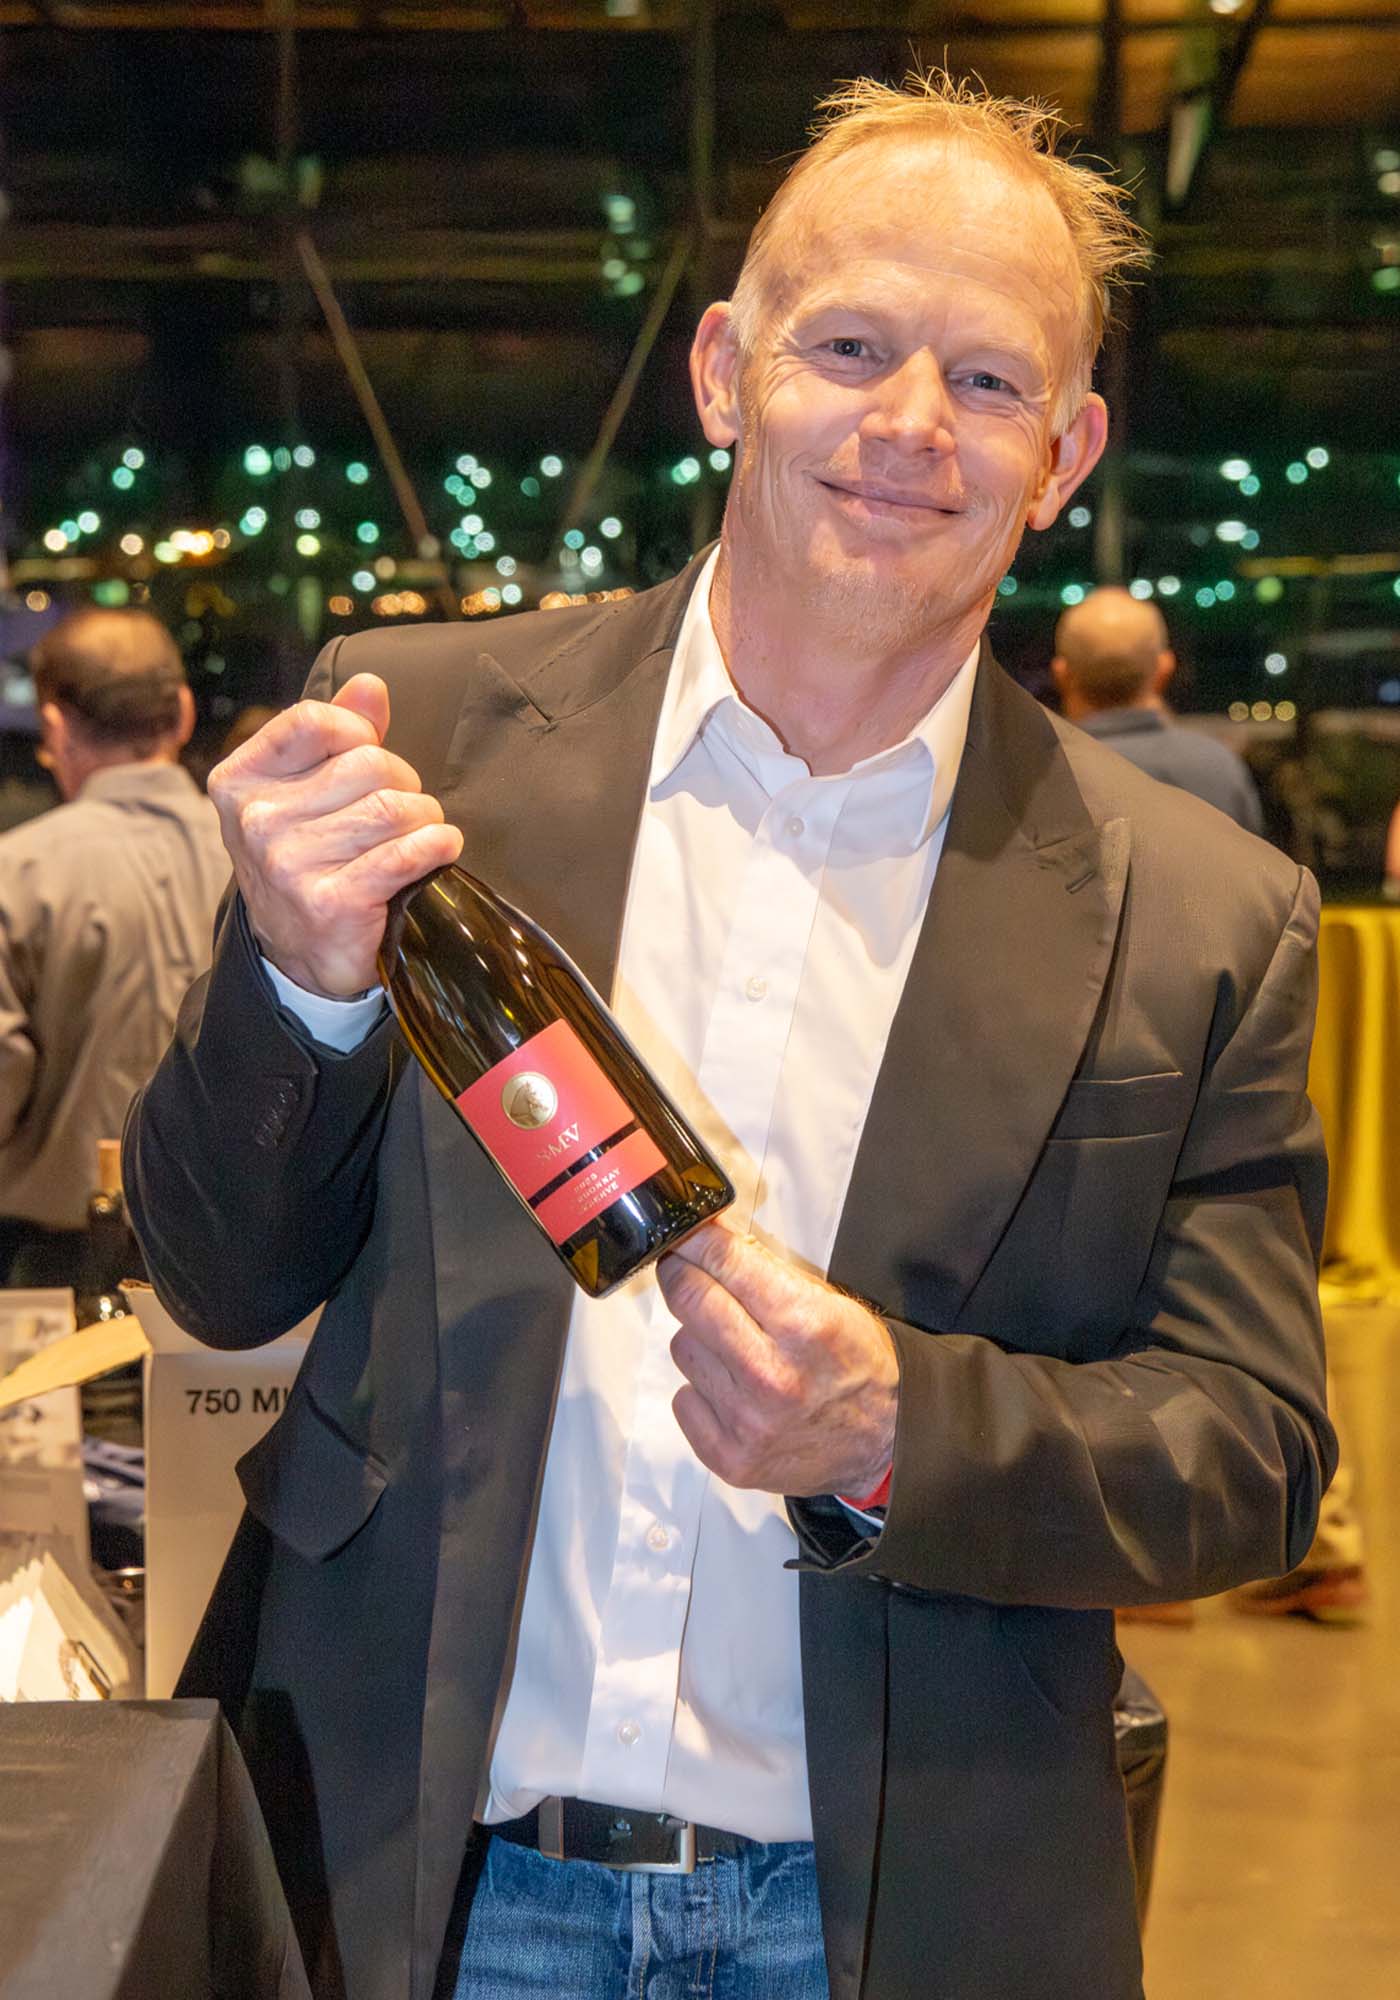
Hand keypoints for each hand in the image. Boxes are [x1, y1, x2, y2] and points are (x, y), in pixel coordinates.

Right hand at [207, 673, 462, 997]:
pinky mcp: (330, 902)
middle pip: (368, 764)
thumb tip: (370, 685)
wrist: (301, 954)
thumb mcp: (304, 792)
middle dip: (403, 783)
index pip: (313, 720)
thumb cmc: (308, 859)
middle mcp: (256, 821)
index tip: (370, 757)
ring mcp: (289, 864)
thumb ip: (336, 735)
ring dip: (424, 819)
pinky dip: (436, 846)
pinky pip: (405, 854)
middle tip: (403, 811)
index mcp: (241, 781)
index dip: (359, 732)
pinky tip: (440, 849)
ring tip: (420, 835)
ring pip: (392, 809)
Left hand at [656, 1222, 898, 1497]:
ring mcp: (746, 1421)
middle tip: (682, 1270)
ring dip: (700, 1339)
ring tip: (736, 1350)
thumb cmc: (857, 1363)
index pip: (723, 1261)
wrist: (887, 1443)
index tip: (683, 1236)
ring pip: (682, 1347)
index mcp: (804, 1324)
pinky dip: (701, 1390)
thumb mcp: (829, 1303)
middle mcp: (771, 1374)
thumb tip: (707, 1241)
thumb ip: (767, 1273)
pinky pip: (683, 1399)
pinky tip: (734, 1392)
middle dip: (680, 1274)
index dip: (695, 1241)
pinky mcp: (729, 1457)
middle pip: (688, 1299)